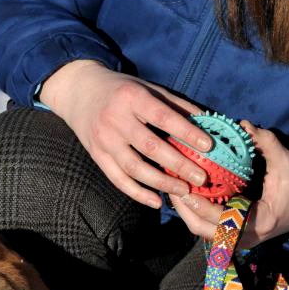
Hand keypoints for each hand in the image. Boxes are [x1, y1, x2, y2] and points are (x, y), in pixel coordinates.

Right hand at [38, 60, 215, 207]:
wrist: (80, 91)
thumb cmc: (122, 90)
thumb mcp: (147, 88)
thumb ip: (175, 105)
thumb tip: (207, 121)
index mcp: (132, 98)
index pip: (164, 118)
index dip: (187, 133)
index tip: (208, 146)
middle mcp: (116, 119)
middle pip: (151, 147)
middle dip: (179, 164)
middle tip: (201, 178)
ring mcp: (104, 140)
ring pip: (134, 168)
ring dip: (161, 182)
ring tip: (184, 191)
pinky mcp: (97, 155)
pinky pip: (118, 179)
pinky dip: (138, 193)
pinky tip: (157, 201)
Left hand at [171, 121, 288, 248]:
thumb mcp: (286, 163)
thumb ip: (266, 143)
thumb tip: (243, 125)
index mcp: (258, 222)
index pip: (221, 220)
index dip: (200, 206)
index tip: (184, 189)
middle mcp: (245, 237)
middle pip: (203, 229)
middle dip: (184, 209)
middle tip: (171, 186)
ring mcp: (238, 239)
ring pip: (201, 230)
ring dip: (186, 210)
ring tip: (173, 187)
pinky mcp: (233, 235)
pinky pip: (207, 226)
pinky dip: (194, 211)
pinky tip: (185, 193)